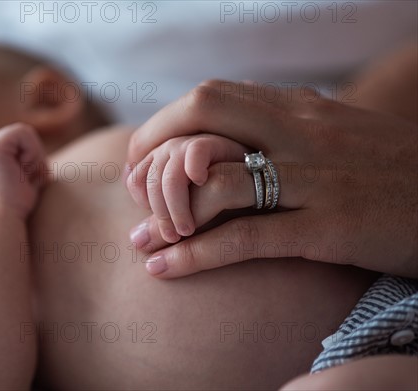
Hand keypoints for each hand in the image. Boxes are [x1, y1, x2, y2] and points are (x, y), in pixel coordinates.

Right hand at [0, 123, 46, 218]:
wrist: (2, 218)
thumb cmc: (17, 207)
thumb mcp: (25, 183)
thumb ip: (29, 170)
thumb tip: (44, 167)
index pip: (21, 142)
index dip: (34, 157)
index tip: (30, 180)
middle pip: (24, 135)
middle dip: (35, 156)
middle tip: (30, 179)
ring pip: (24, 132)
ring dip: (34, 157)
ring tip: (24, 177)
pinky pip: (23, 132)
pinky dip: (31, 152)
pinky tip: (22, 171)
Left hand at [126, 80, 417, 277]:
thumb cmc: (391, 171)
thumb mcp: (336, 133)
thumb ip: (284, 128)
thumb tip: (227, 141)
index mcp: (301, 107)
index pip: (210, 98)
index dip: (164, 126)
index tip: (144, 158)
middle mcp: (302, 132)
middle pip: (201, 115)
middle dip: (152, 151)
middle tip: (132, 188)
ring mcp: (314, 178)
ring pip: (214, 179)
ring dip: (164, 211)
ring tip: (141, 239)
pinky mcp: (326, 227)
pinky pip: (243, 238)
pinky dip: (193, 255)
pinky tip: (162, 269)